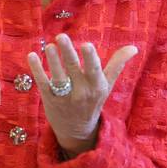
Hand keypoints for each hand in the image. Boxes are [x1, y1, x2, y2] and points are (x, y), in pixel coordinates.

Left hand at [27, 33, 136, 155]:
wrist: (77, 130)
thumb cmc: (93, 101)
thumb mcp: (107, 85)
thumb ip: (118, 64)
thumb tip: (134, 47)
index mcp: (97, 86)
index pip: (94, 70)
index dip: (90, 58)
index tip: (86, 45)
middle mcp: (81, 92)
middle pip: (73, 70)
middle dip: (67, 53)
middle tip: (61, 36)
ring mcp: (64, 97)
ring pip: (57, 77)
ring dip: (52, 61)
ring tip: (49, 46)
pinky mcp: (49, 100)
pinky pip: (43, 83)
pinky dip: (37, 70)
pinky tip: (32, 56)